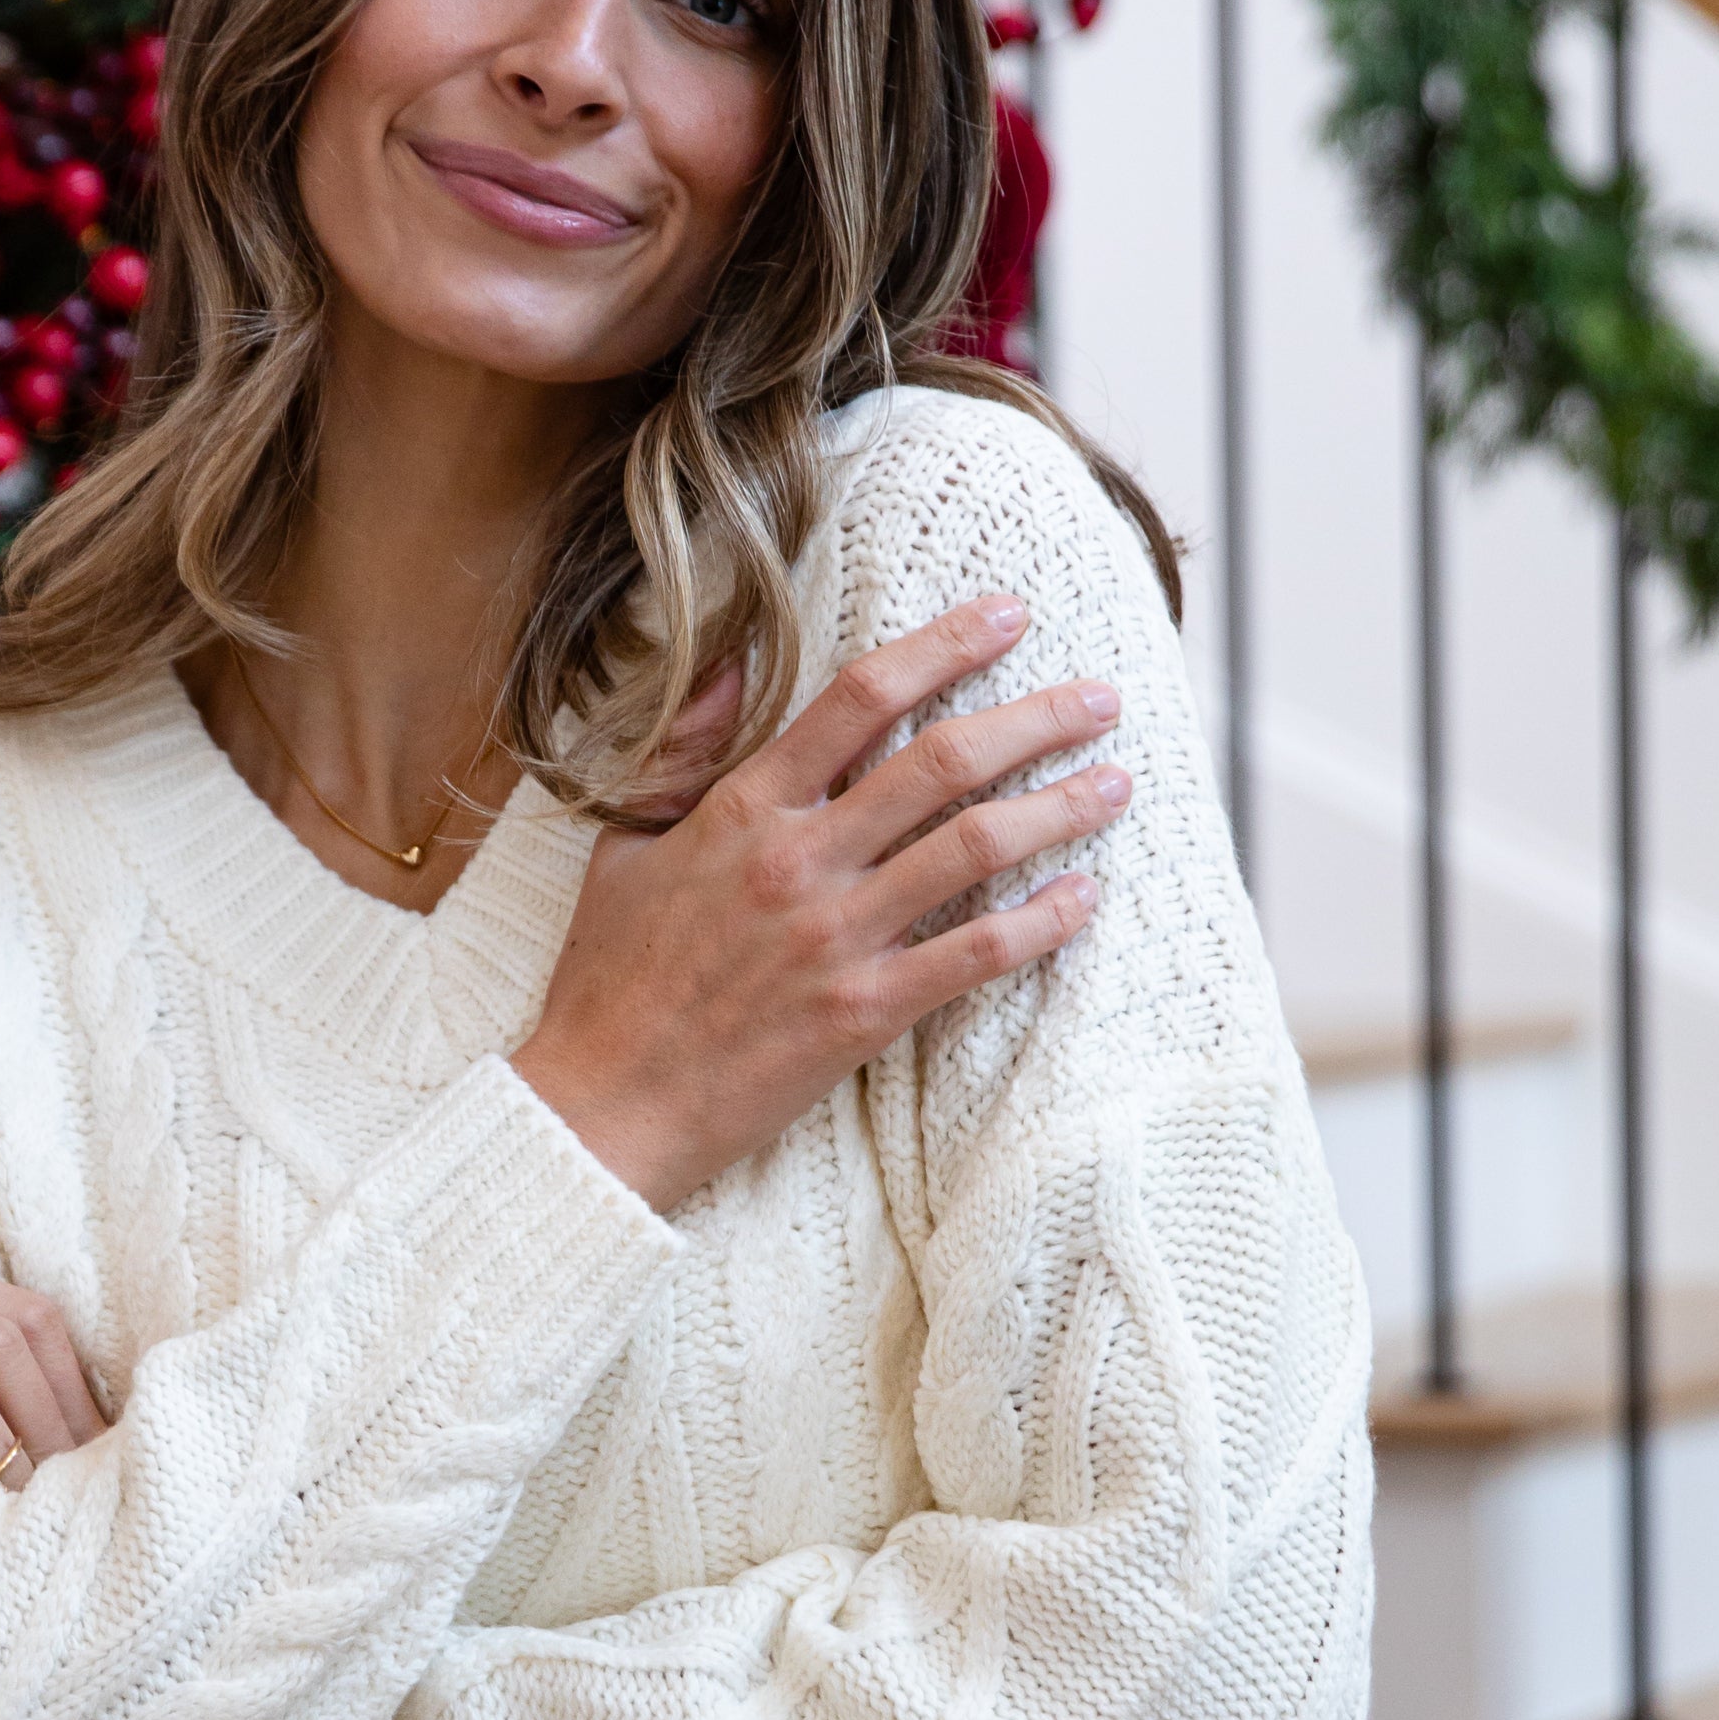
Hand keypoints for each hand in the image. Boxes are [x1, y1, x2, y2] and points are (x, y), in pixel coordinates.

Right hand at [511, 594, 1125, 1210]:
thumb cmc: (609, 979)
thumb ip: (686, 750)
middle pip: (943, 760)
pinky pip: (976, 953)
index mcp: (743, 808)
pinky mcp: (865, 1012)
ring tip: (1115, 783)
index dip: (946, 644)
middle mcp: (799, 860)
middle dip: (1036, 717)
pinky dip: (1041, 920)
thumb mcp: (625, 844)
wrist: (603, 1103)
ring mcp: (837, 937)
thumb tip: (734, 664)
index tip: (1007, 616)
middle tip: (1100, 697)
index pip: (861, 698)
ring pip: (975, 846)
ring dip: (1059, 808)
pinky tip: (1084, 896)